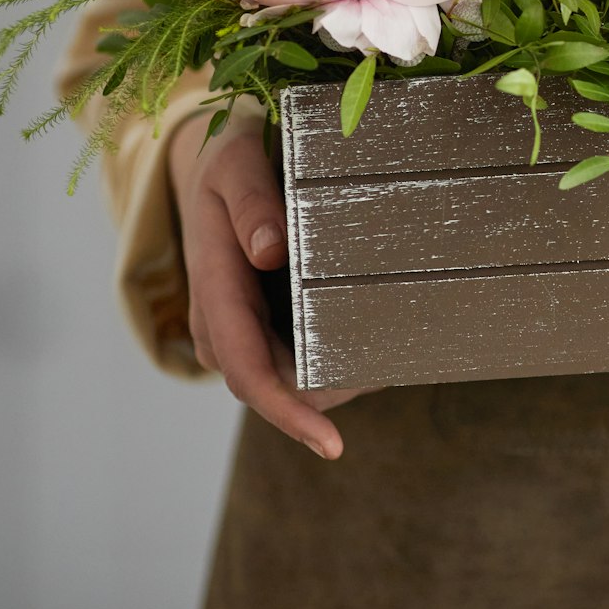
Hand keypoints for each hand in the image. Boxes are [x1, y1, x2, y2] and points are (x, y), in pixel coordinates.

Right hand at [167, 110, 374, 457]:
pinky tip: (375, 337)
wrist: (213, 169)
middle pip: (279, 387)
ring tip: (392, 348)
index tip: (331, 444)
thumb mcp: (234, 164)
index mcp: (214, 288)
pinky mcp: (261, 327)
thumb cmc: (228, 163)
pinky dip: (336, 357)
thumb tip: (268, 252)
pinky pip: (300, 357)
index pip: (246, 369)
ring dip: (339, 378)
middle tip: (395, 368)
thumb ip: (251, 202)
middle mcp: (223, 324)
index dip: (287, 412)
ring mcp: (241, 330)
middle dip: (333, 396)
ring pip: (293, 379)